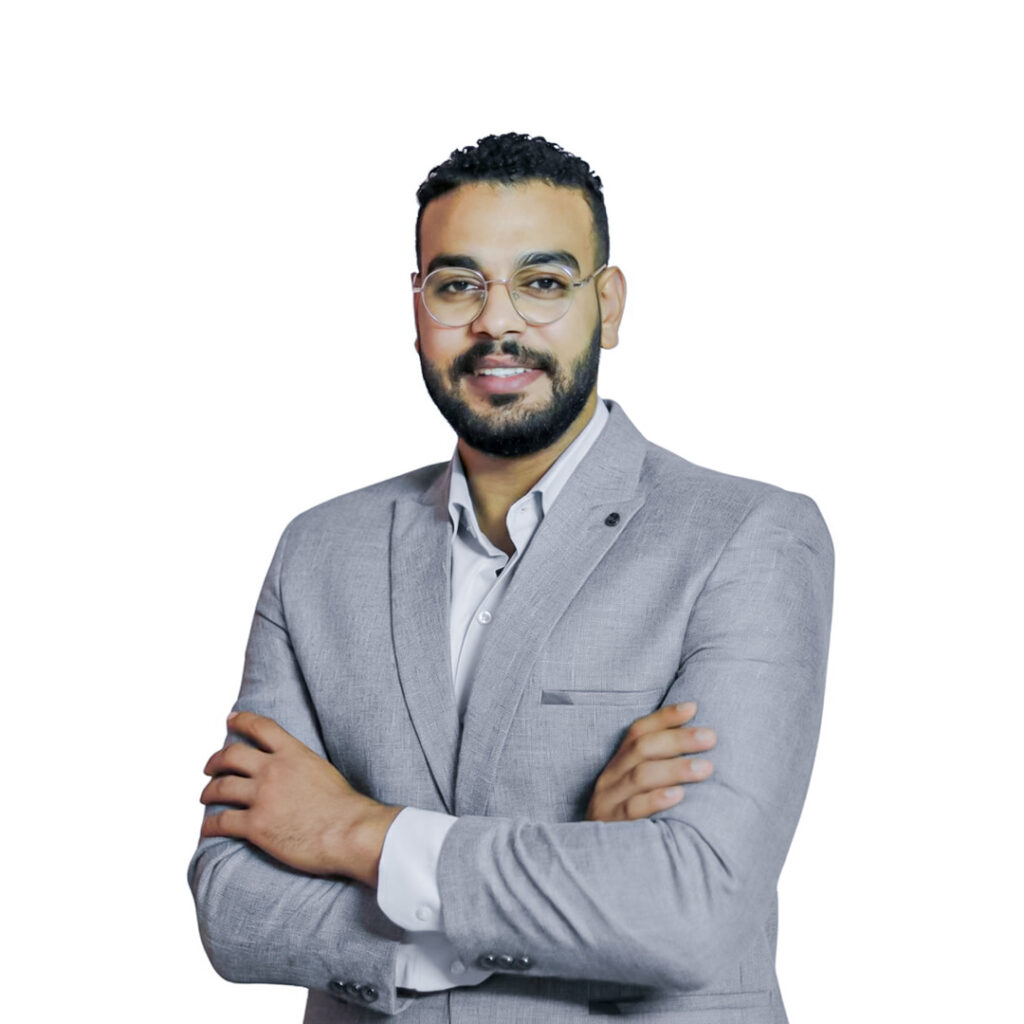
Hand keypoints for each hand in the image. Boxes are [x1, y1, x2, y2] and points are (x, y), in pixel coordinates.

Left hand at [200, 711, 401, 885]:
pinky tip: (207, 828)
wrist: (350, 832)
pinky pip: (222, 822)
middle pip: (231, 755)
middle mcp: (273, 770)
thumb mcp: (323, 770)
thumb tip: (292, 769)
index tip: (231, 720)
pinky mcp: (256, 826)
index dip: (241, 720)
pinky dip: (210, 825)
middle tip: (210, 767)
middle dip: (215, 761)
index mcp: (293, 753)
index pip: (260, 727)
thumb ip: (301, 764)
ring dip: (209, 791)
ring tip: (206, 796)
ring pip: (221, 788)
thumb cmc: (345, 807)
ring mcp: (262, 797)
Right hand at [585, 701, 715, 821]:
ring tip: (706, 767)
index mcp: (616, 767)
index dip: (664, 718)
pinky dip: (656, 800)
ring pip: (640, 776)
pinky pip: (633, 810)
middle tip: (711, 737)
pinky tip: (679, 796)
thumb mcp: (635, 793)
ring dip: (675, 768)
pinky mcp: (612, 829)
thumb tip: (697, 744)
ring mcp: (608, 804)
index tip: (694, 707)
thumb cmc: (628, 824)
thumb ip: (656, 770)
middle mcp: (609, 780)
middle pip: (642, 749)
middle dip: (678, 739)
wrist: (591, 867)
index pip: (637, 732)